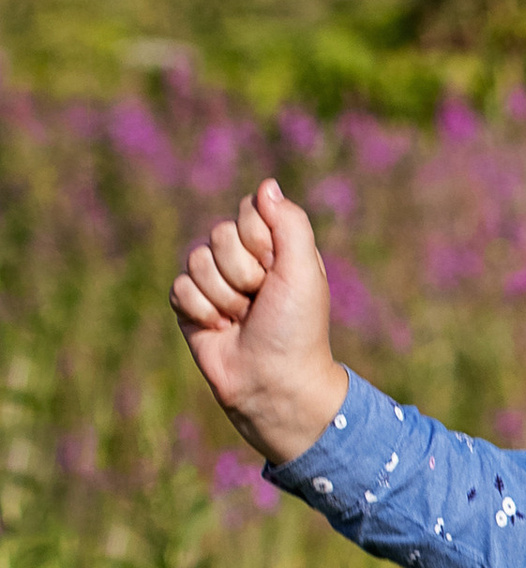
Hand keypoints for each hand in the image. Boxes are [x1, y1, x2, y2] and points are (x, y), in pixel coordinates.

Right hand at [170, 178, 349, 465]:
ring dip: (223, 296)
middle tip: (260, 302)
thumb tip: (266, 184)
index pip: (248, 210)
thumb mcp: (303, 270)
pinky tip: (220, 329)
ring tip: (242, 320)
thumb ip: (289, 222)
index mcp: (275, 247)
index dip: (259, 239)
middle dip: (241, 272)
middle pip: (219, 234)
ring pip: (196, 260)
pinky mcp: (190, 306)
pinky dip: (201, 311)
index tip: (277, 270)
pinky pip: (179, 287)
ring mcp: (215, 282)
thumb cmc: (296, 329)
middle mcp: (243, 260)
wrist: (273, 382)